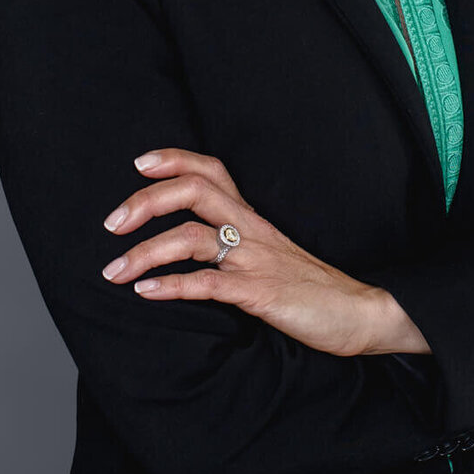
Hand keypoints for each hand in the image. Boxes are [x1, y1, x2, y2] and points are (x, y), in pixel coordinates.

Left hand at [100, 148, 387, 356]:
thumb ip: (236, 244)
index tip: (139, 163)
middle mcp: (252, 231)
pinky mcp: (261, 293)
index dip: (174, 160)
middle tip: (111, 222)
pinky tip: (146, 293)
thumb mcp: (271, 255)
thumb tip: (190, 247)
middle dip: (146, 201)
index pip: (211, 171)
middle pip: (194, 192)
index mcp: (253, 219)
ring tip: (114, 271)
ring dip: (145, 252)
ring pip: (192, 238)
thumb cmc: (313, 288)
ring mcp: (256, 260)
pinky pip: (209, 284)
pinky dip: (172, 285)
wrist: (362, 313)